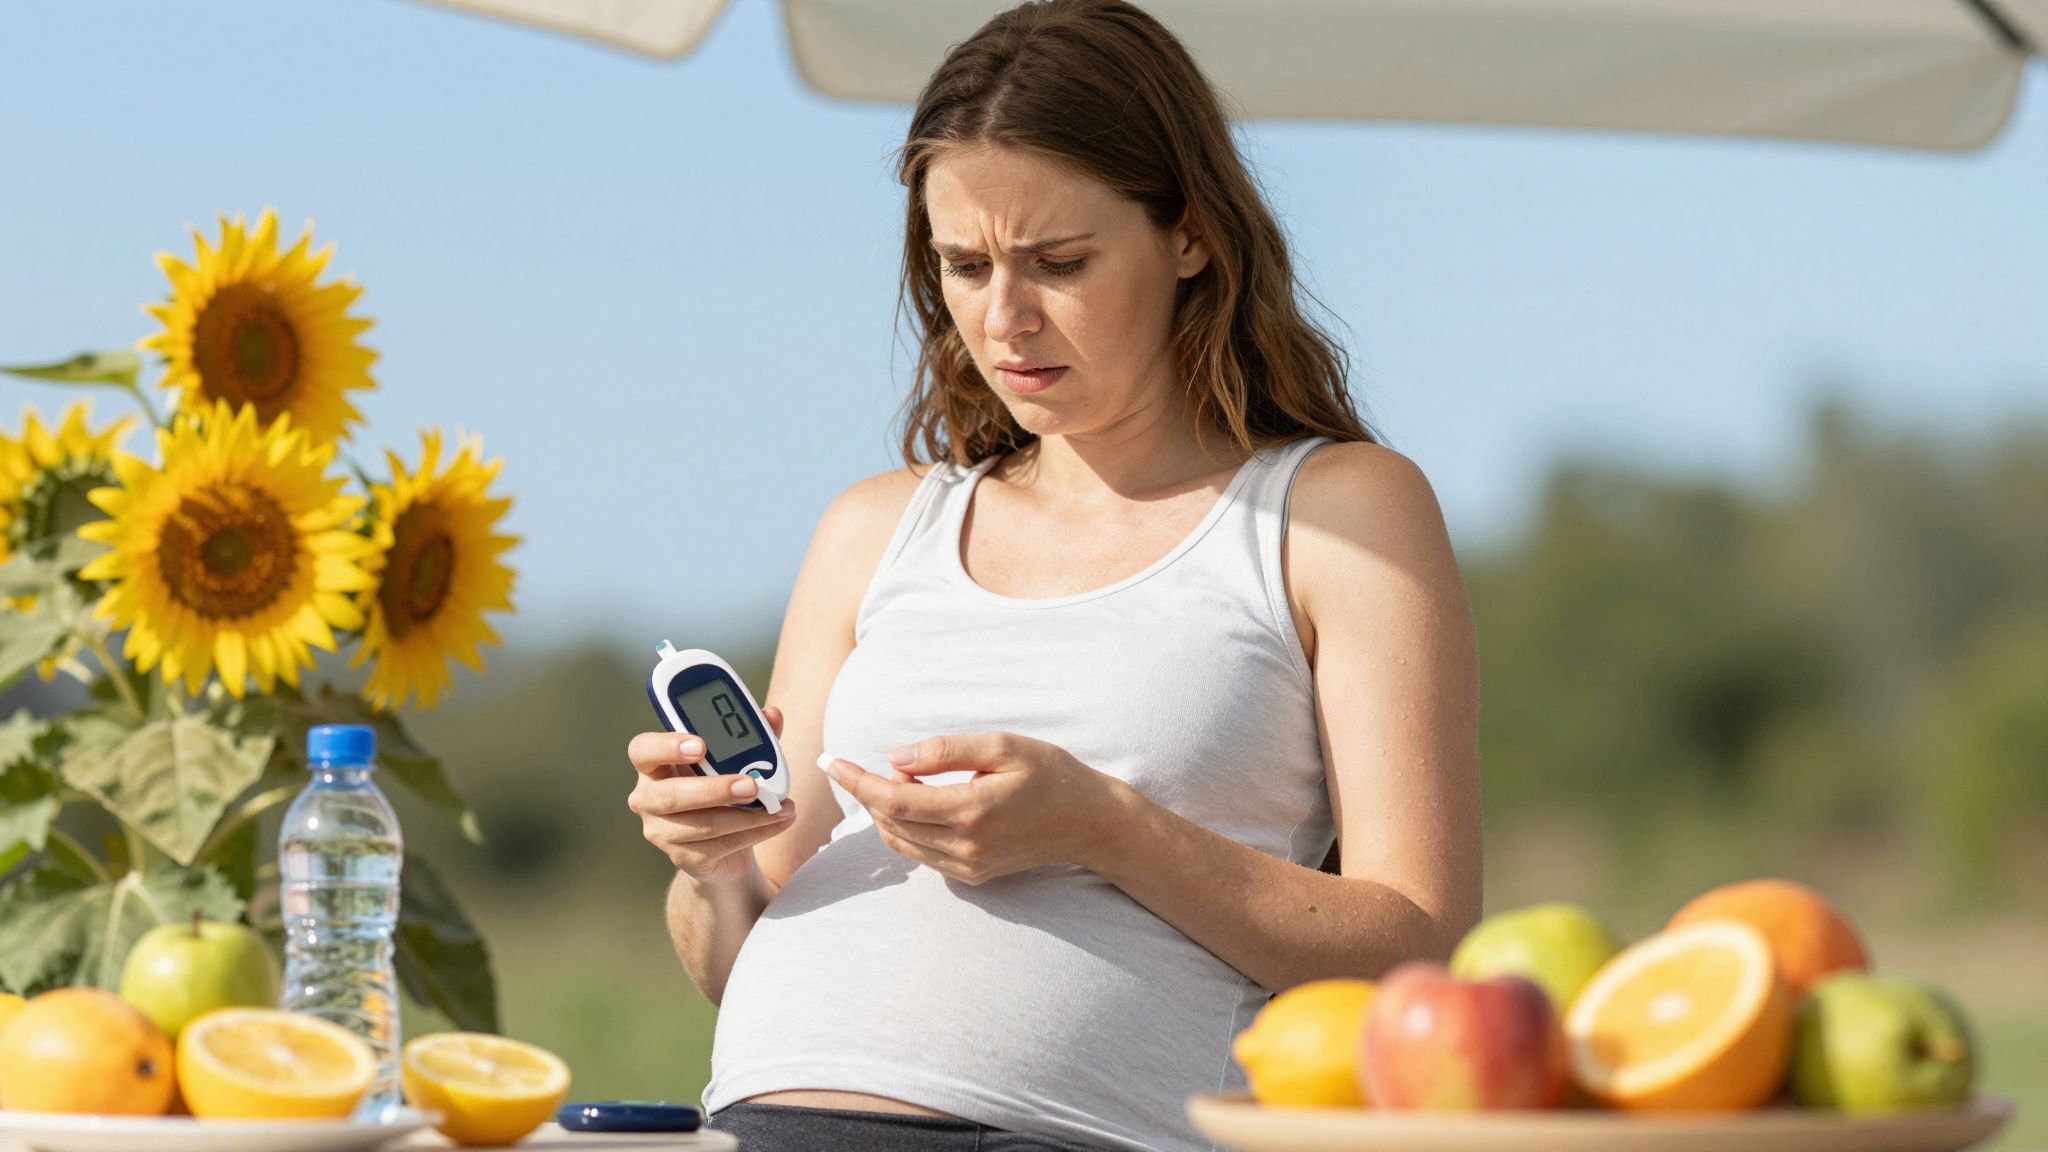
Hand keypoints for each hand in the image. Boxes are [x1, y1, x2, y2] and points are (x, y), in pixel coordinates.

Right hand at [627, 705, 797, 883]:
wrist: (724, 847)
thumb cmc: (723, 791)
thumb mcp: (736, 760)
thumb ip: (751, 737)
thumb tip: (772, 715)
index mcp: (654, 765)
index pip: (643, 750)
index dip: (667, 746)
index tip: (702, 745)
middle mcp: (648, 798)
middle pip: (670, 795)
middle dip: (714, 789)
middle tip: (752, 786)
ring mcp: (662, 831)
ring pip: (702, 824)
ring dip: (748, 816)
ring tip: (780, 806)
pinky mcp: (683, 857)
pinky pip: (720, 846)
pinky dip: (756, 832)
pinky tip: (779, 821)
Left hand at [822, 732, 1120, 885]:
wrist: (1090, 822)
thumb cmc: (1051, 774)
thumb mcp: (1002, 746)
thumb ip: (946, 751)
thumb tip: (895, 757)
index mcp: (971, 810)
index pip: (893, 799)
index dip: (856, 780)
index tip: (830, 760)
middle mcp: (965, 846)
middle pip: (889, 823)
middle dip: (868, 792)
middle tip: (871, 762)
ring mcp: (968, 867)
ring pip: (900, 842)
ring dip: (885, 812)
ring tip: (902, 779)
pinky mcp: (973, 876)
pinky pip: (920, 855)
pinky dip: (904, 829)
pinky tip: (918, 803)